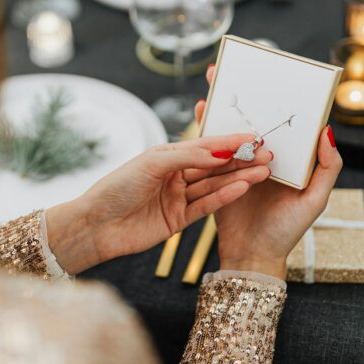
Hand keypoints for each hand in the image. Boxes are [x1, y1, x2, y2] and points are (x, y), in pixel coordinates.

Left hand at [46, 134, 271, 273]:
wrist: (96, 225)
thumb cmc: (117, 187)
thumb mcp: (151, 163)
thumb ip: (187, 156)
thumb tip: (220, 151)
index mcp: (166, 157)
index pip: (205, 146)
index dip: (229, 142)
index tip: (254, 137)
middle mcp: (175, 176)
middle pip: (214, 166)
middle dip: (240, 160)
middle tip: (268, 155)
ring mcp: (177, 198)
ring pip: (214, 186)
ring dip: (238, 178)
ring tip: (263, 171)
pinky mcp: (178, 220)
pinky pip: (206, 206)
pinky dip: (224, 197)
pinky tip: (242, 188)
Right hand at [195, 65, 342, 278]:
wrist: (252, 256)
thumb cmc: (287, 230)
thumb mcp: (315, 200)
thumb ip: (327, 167)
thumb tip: (327, 130)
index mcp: (286, 158)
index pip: (281, 122)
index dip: (275, 97)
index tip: (266, 75)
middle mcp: (261, 156)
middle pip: (251, 119)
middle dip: (239, 94)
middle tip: (227, 69)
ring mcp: (238, 164)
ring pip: (229, 129)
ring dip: (219, 106)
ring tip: (212, 85)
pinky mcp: (217, 174)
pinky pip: (211, 149)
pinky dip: (205, 129)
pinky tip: (200, 113)